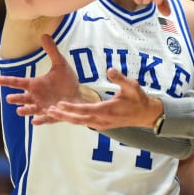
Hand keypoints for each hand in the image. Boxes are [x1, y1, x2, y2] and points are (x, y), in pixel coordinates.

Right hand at [0, 34, 90, 123]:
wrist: (79, 94)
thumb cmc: (66, 81)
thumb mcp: (60, 64)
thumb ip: (51, 51)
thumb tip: (44, 34)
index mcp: (35, 85)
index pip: (18, 82)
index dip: (8, 81)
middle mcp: (36, 97)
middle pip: (23, 98)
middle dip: (16, 98)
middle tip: (10, 98)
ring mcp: (44, 107)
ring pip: (32, 110)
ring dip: (26, 110)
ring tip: (19, 111)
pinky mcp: (54, 114)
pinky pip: (46, 118)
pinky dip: (41, 120)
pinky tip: (35, 121)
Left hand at [47, 66, 162, 130]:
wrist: (146, 114)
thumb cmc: (138, 99)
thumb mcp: (131, 86)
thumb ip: (119, 78)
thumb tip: (110, 70)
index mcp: (107, 110)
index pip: (85, 110)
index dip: (71, 107)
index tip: (59, 103)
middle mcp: (102, 120)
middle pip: (78, 119)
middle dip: (63, 115)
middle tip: (48, 110)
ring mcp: (102, 124)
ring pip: (80, 122)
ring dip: (66, 117)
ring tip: (52, 112)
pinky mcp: (102, 125)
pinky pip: (85, 123)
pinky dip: (74, 119)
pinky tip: (65, 114)